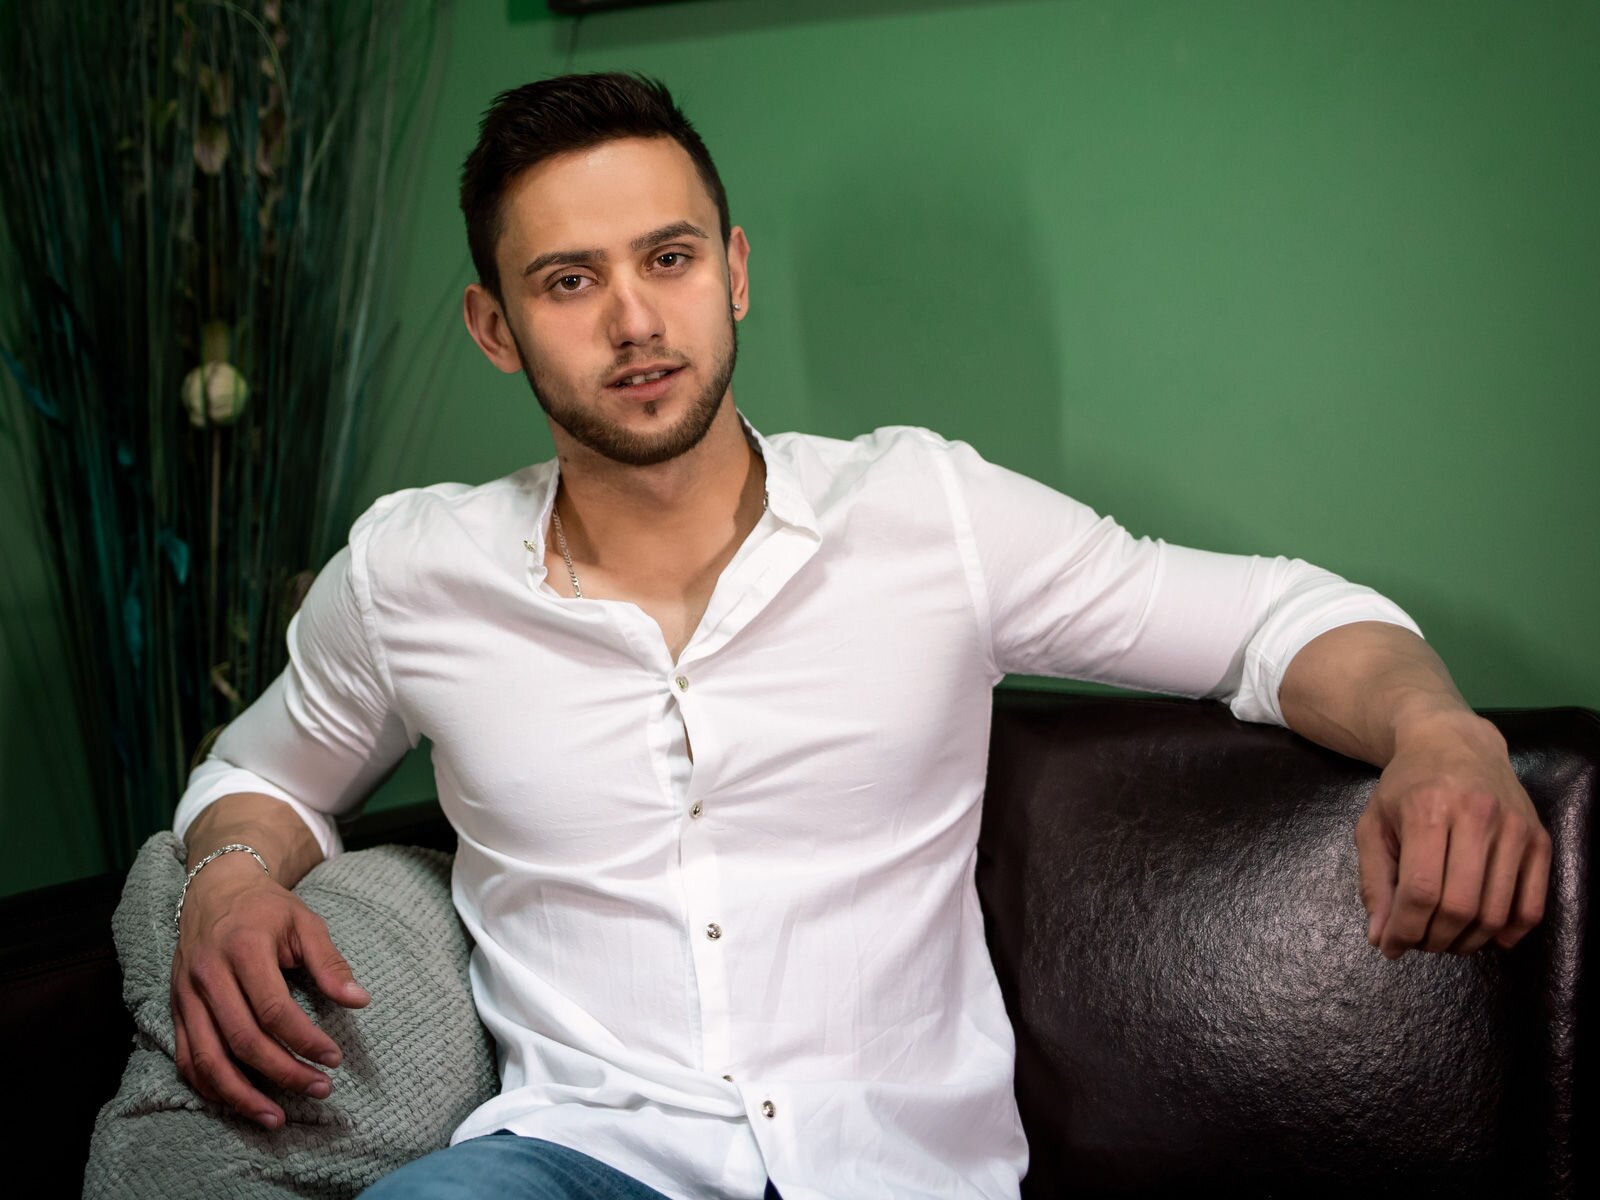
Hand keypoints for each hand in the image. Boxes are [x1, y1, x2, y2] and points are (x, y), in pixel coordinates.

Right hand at [170, 854, 370, 1128]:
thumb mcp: (305, 923)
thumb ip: (330, 962)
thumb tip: (360, 1001)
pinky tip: (239, 1101)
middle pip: (242, 1040)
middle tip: (319, 1089)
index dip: (305, 1040)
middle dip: (282, 1073)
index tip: (334, 1059)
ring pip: (207, 1060)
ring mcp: (186, 995)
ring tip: (276, 1117)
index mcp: (243, 949)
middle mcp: (208, 976)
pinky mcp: (175, 1009)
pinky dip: (210, 1087)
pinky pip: (186, 1059)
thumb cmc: (267, 909)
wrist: (214, 890)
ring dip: (241, 1095)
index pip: (274, 1009)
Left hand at [1354, 711, 1551, 959]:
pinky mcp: (1540, 839)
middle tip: (1418, 943)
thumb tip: (1380, 938)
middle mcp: (1477, 817)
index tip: (1390, 946)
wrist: (1454, 742)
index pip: (1422, 890)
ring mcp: (1515, 828)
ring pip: (1496, 913)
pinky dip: (1508, 933)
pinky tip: (1484, 935)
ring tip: (1444, 938)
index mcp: (1428, 810)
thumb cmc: (1406, 786)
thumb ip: (1373, 882)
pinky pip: (1532, 906)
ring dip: (1467, 941)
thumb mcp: (1374, 825)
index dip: (1405, 929)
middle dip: (1434, 940)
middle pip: (1461, 907)